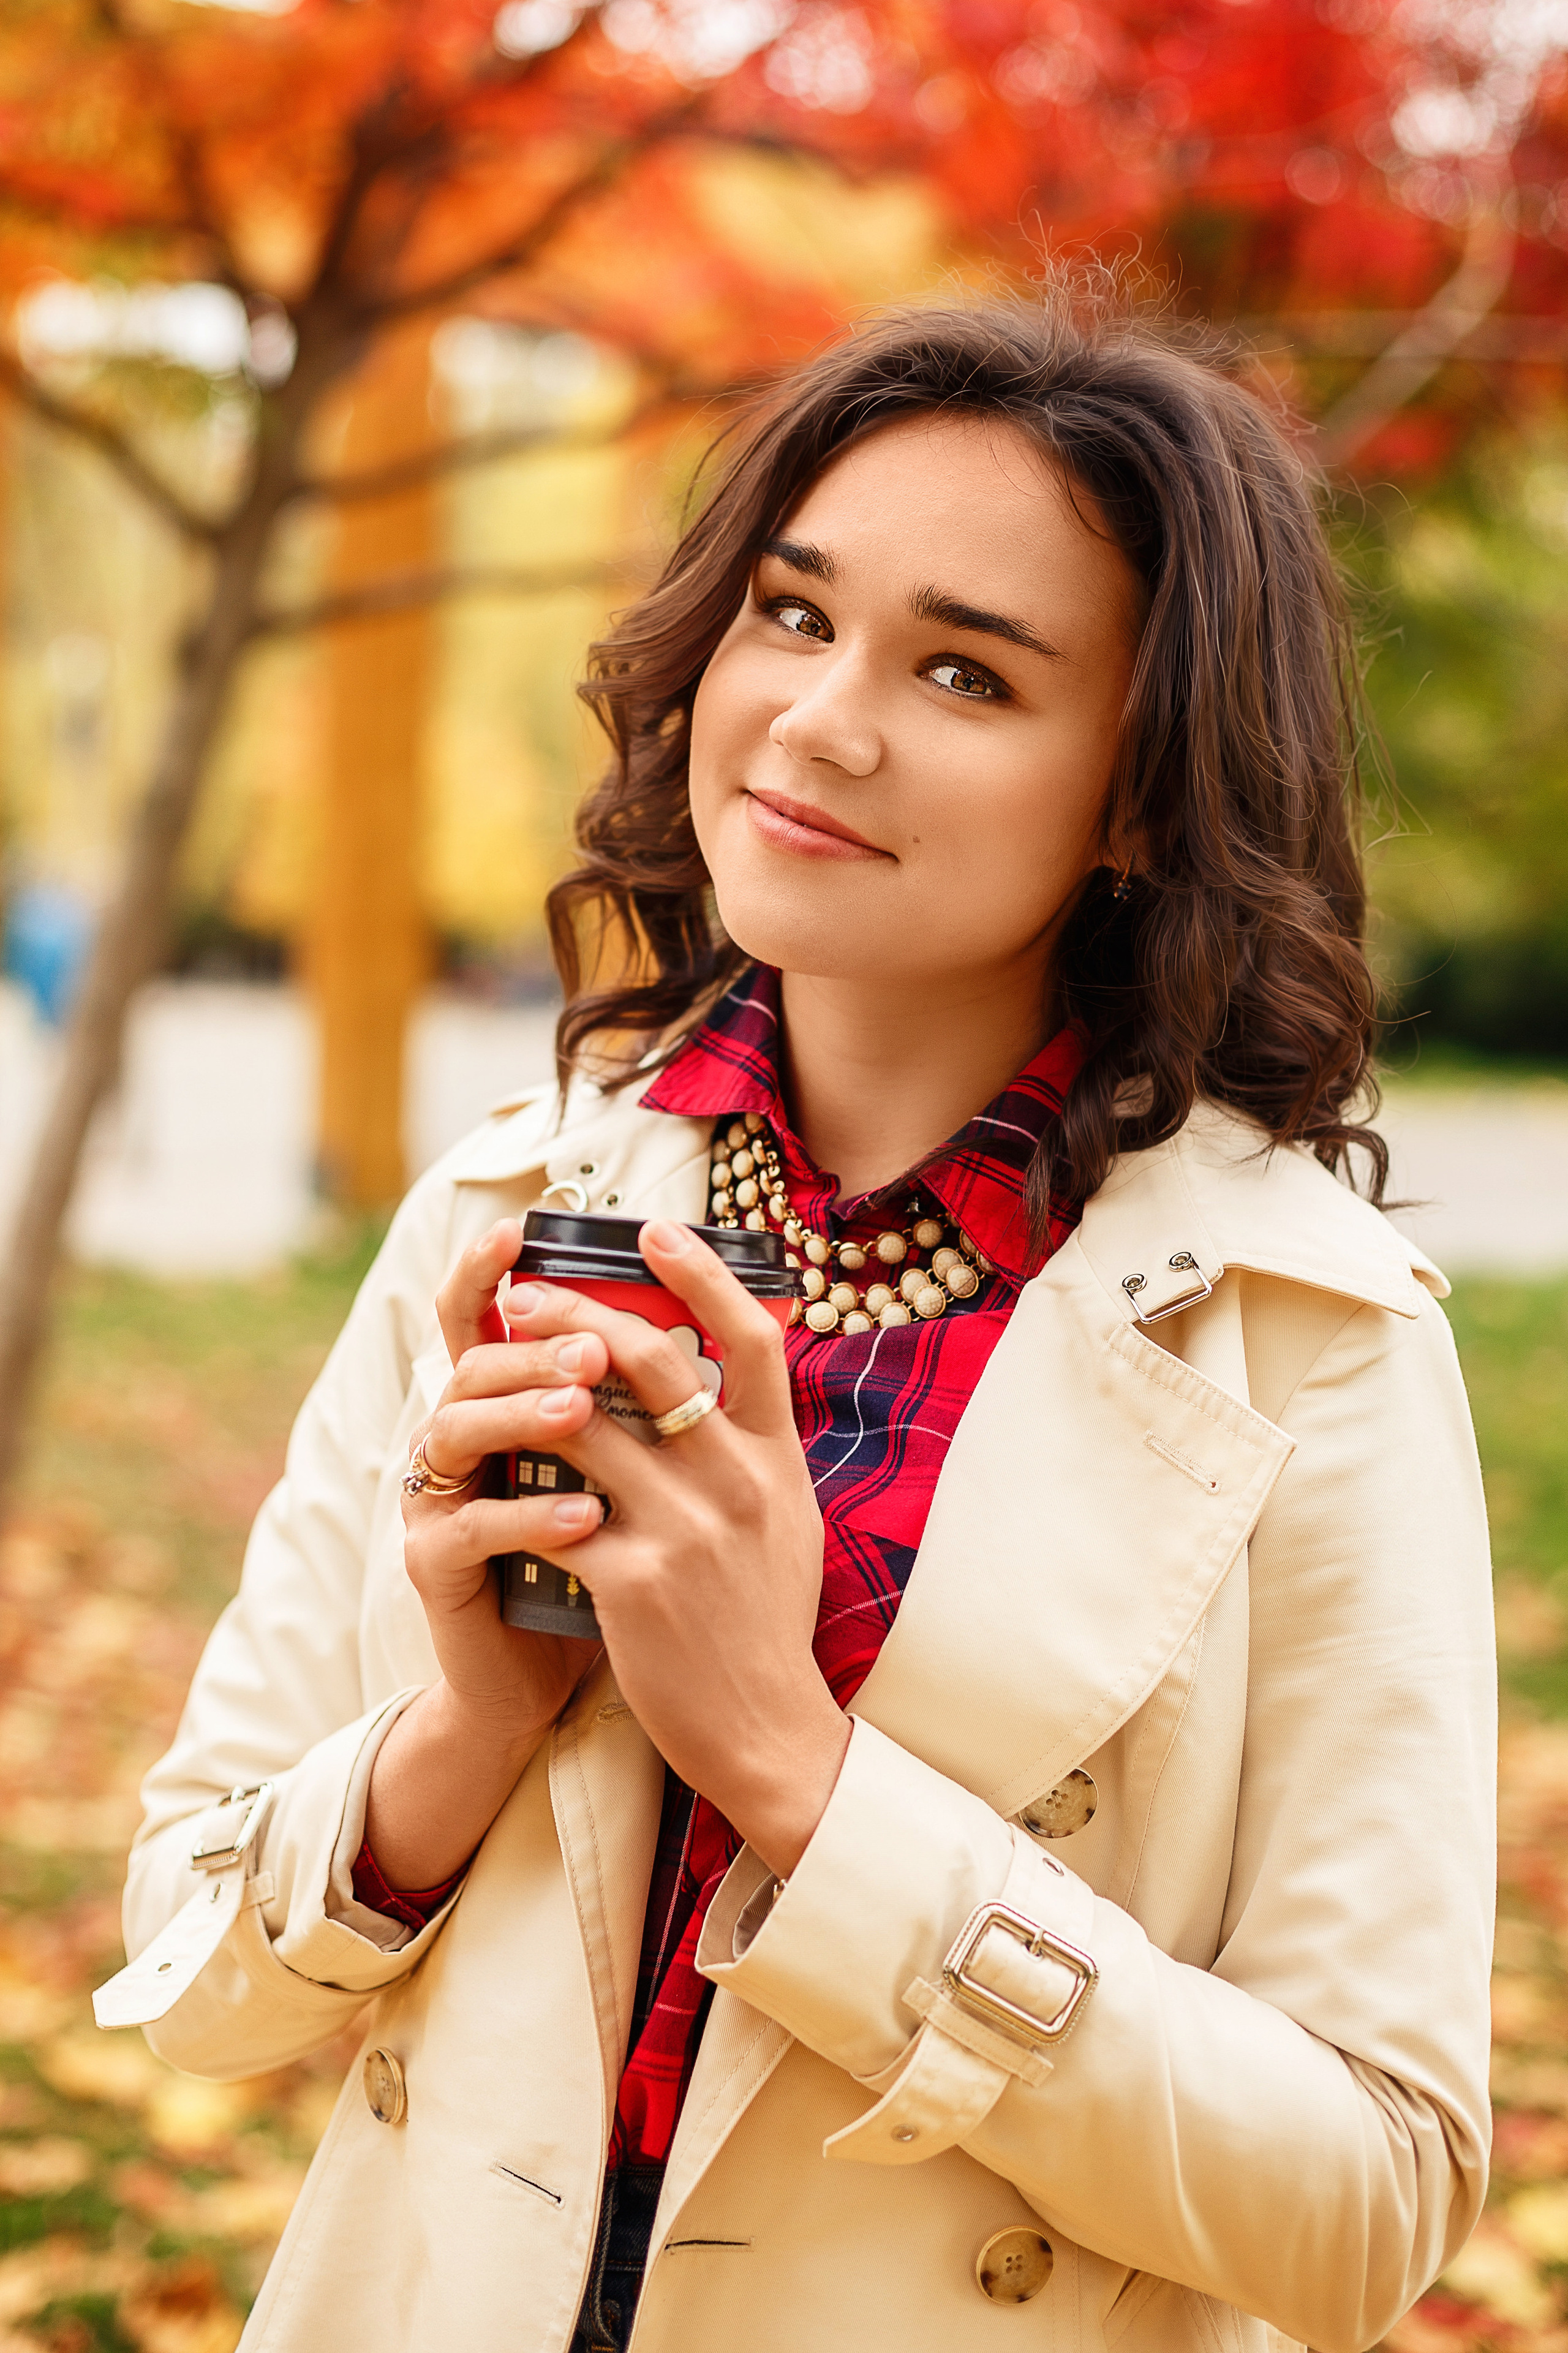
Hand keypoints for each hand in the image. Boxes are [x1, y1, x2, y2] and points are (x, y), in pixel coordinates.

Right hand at [365, 1220, 611, 1888]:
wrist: (561, 1676)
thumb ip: (643, 1403)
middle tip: (596, 1343)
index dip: (485, 1269)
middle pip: (474, 1362)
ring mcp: (438, 1499)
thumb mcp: (630, 1473)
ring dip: (524, 1413)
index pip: (481, 1318)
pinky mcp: (435, 1566)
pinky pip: (473, 1528)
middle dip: (534, 1346)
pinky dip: (528, 1516)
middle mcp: (459, 1438)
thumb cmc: (610, 1563)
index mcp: (502, 1404)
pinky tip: (580, 1513)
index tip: (521, 1229)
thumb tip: (717, 1315)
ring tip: (583, 1409)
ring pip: (457, 1430)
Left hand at [503, 1220, 849, 1877]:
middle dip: (580, 1314)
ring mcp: (685, 1531)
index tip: (657, 1231)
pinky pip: (557, 1508)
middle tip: (530, 1291)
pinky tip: (488, 1465)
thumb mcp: (786, 1522)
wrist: (765, 1729)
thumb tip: (715, 1384)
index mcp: (776, 1461)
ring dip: (530, 1384)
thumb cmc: (764, 1623)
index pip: (753, 1339)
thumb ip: (752, 1453)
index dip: (705, 1274)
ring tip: (489, 1361)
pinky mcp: (631, 1581)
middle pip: (652, 1363)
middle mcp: (736, 1483)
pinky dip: (520, 1482)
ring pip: (587, 1425)